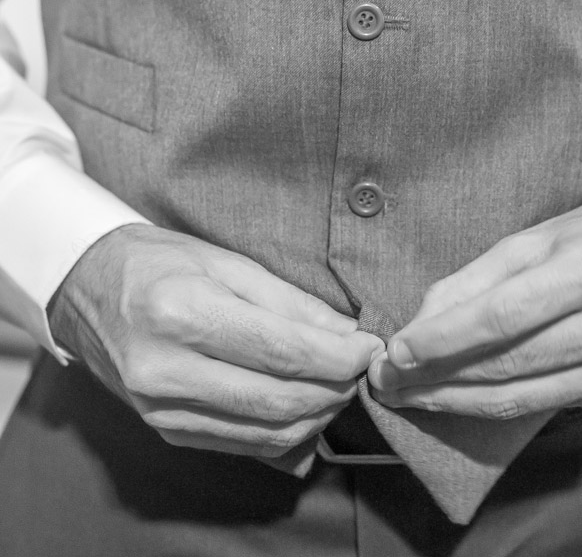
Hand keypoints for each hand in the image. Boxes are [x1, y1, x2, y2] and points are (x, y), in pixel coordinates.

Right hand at [48, 224, 383, 457]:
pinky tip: (305, 408)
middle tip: (360, 369)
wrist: (88, 290)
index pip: (281, 351)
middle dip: (334, 389)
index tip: (369, 348)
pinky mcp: (165, 430)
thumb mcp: (224, 261)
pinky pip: (241, 445)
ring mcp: (162, 409)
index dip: (337, 356)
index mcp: (182, 313)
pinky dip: (284, 433)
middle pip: (277, 399)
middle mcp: (167, 369)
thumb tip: (344, 332)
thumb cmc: (159, 263)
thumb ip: (287, 300)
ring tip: (339, 386)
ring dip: (316, 416)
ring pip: (264, 432)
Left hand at [369, 203, 581, 418]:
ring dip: (455, 400)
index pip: (504, 315)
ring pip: (520, 396)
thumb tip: (420, 323)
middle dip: (438, 375)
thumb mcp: (535, 237)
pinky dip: (490, 406)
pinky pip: (540, 404)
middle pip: (508, 362)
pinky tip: (454, 399)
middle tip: (386, 381)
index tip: (397, 352)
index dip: (445, 339)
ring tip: (408, 396)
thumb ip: (476, 279)